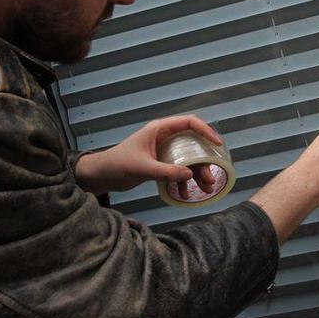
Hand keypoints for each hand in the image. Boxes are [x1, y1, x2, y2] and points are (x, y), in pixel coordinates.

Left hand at [74, 115, 221, 194]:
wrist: (101, 176)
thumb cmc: (118, 164)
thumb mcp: (143, 168)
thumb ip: (166, 171)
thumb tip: (190, 174)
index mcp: (160, 129)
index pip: (189, 123)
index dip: (206, 131)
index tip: (217, 145)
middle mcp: (164, 138)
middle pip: (192, 145)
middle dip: (203, 162)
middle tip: (209, 179)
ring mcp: (163, 151)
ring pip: (186, 160)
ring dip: (196, 174)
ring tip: (204, 190)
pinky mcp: (159, 164)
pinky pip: (177, 170)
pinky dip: (182, 181)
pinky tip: (184, 194)